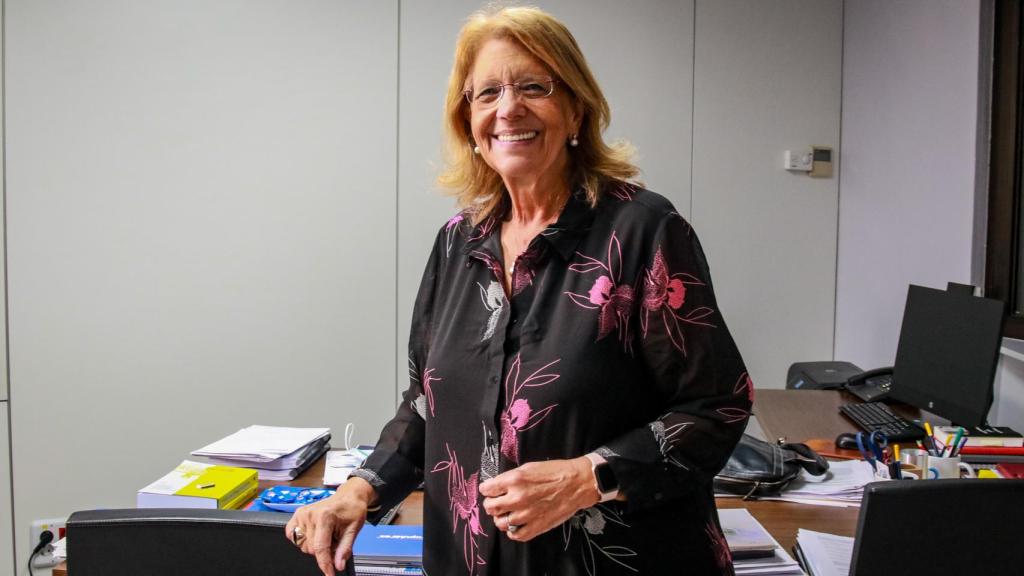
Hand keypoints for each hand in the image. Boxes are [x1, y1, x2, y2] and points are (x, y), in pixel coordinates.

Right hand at [285, 477, 374, 575]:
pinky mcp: (297, 515)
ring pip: (303, 545)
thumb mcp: (353, 529)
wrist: (349, 496)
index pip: (320, 548)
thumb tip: (338, 565)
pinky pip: (292, 535)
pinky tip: (313, 534)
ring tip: (326, 534)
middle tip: (334, 539)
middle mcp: (310, 515)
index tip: (329, 573)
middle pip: (311, 549)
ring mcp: (302, 514)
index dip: (325, 564)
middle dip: (324, 550)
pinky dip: (303, 539)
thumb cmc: (352, 509)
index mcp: (325, 516)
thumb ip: (344, 549)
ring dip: (315, 545)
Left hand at [479, 457, 598, 541]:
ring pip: (500, 522)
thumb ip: (510, 478)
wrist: (577, 484)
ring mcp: (526, 514)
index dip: (487, 489)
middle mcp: (517, 498)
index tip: (489, 489)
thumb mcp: (528, 467)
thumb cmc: (555, 472)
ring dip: (501, 517)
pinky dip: (512, 531)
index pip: (487, 489)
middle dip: (491, 503)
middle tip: (497, 501)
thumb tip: (496, 486)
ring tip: (507, 513)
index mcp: (514, 480)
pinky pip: (515, 535)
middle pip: (490, 507)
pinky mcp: (536, 526)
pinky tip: (516, 524)